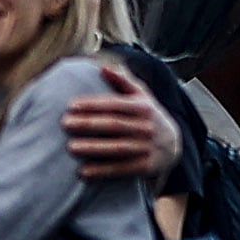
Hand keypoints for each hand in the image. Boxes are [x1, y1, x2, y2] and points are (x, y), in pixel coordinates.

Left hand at [64, 60, 179, 182]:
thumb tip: (103, 67)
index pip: (115, 104)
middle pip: (114, 124)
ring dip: (93, 148)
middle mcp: (146, 126)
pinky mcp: (145, 166)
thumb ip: (123, 80)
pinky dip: (102, 170)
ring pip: (117, 147)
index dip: (93, 104)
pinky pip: (121, 168)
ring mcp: (146, 147)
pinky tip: (84, 171)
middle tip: (65, 123)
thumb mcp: (142, 95)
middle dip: (89, 124)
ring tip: (70, 147)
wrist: (174, 145)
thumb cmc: (149, 116)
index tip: (71, 105)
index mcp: (143, 107)